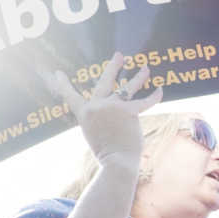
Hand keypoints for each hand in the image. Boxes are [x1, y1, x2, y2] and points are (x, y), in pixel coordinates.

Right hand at [45, 51, 162, 165]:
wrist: (116, 162)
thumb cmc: (107, 154)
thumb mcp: (95, 134)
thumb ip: (101, 120)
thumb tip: (114, 112)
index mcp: (84, 113)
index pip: (69, 96)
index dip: (62, 84)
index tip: (57, 73)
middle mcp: (97, 106)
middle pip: (105, 81)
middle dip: (114, 66)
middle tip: (120, 55)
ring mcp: (113, 107)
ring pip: (128, 87)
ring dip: (138, 77)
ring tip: (145, 68)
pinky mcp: (129, 111)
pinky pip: (145, 101)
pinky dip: (154, 96)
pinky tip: (160, 89)